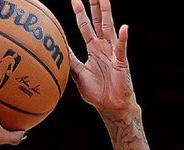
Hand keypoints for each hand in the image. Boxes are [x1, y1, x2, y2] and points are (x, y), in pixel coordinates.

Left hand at [69, 0, 136, 116]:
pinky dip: (123, 39)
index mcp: (93, 48)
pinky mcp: (121, 62)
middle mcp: (103, 46)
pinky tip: (124, 27)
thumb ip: (70, 60)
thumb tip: (58, 49)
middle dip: (94, 4)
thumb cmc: (97, 92)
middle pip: (98, 20)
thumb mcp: (78, 74)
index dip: (80, 12)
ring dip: (107, 13)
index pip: (85, 25)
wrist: (111, 106)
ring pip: (109, 28)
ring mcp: (113, 52)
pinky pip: (121, 49)